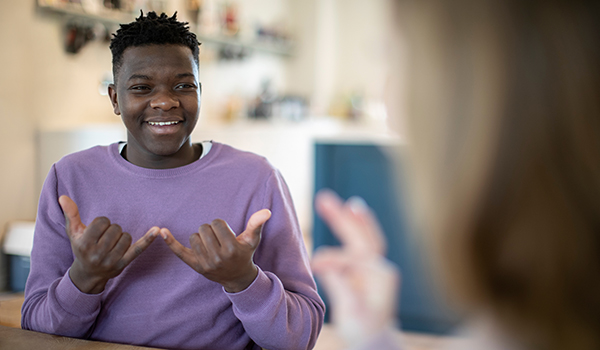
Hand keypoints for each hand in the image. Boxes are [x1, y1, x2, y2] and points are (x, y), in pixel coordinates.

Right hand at [59, 195, 158, 293]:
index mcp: (84, 244)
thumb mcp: (73, 232)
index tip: (97, 231)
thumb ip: (70, 214)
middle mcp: (97, 254)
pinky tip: (157, 230)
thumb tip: (63, 197)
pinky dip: (148, 239)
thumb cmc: (81, 248)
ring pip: (126, 236)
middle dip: (111, 230)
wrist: (87, 274)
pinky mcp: (124, 264)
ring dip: (121, 237)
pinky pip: (138, 249)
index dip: (102, 223)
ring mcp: (111, 260)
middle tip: (104, 239)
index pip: (103, 221)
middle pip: (115, 228)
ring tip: (111, 244)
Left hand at [160, 209, 271, 292]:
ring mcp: (205, 263)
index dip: (220, 225)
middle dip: (211, 230)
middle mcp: (217, 257)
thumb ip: (257, 224)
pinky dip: (170, 241)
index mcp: (231, 248)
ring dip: (201, 237)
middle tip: (218, 241)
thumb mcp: (252, 240)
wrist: (237, 277)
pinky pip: (179, 251)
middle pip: (204, 228)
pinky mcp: (194, 266)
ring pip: (194, 236)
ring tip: (211, 246)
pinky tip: (161, 231)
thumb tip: (266, 211)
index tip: (225, 234)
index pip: (217, 223)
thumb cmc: (244, 253)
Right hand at [311, 189, 399, 346]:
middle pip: (361, 235)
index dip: (332, 258)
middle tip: (324, 198)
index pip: (352, 256)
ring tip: (341, 200)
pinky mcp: (370, 267)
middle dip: (342, 217)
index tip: (314, 265)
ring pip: (363, 235)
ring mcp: (376, 266)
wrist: (375, 338)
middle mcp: (380, 266)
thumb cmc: (363, 328)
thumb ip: (340, 284)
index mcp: (379, 275)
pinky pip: (363, 241)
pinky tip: (351, 212)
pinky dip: (356, 225)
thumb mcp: (350, 310)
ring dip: (350, 217)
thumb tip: (322, 262)